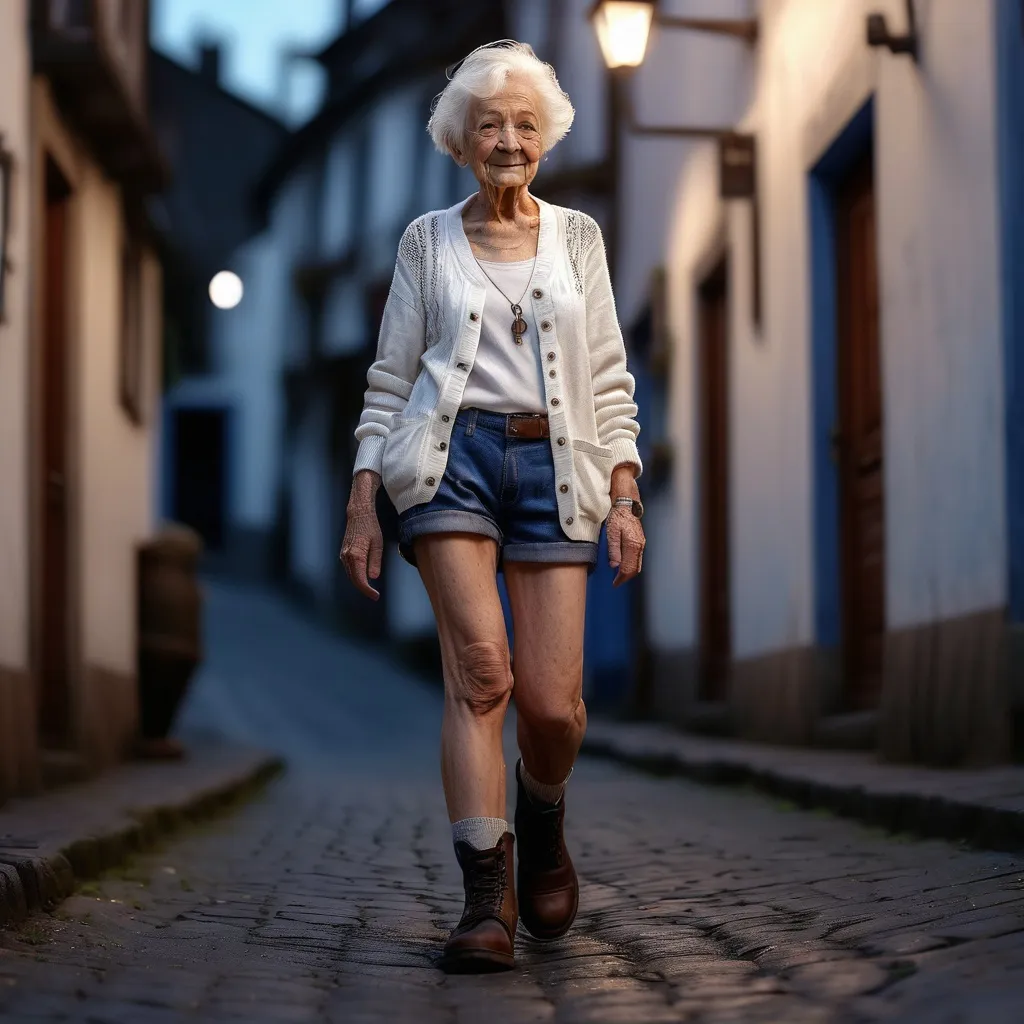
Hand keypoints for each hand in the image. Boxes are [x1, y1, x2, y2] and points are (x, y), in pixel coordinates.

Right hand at [340, 471, 383, 599]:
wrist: (358, 515)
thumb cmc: (371, 528)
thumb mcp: (378, 545)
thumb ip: (375, 562)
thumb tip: (373, 577)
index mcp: (356, 555)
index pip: (360, 579)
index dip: (367, 590)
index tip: (375, 596)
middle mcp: (347, 557)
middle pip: (354, 579)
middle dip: (364, 589)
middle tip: (375, 595)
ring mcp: (343, 556)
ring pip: (351, 575)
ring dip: (359, 583)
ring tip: (371, 590)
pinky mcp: (343, 554)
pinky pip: (350, 569)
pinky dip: (356, 576)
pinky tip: (363, 578)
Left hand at [607, 503, 644, 586]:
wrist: (626, 505)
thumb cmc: (618, 517)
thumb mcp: (612, 533)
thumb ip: (613, 550)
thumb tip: (614, 565)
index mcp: (633, 545)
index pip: (628, 568)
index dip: (621, 578)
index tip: (615, 583)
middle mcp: (639, 546)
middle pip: (635, 569)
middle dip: (626, 577)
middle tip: (617, 582)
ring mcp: (641, 544)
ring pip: (637, 564)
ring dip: (629, 572)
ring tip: (619, 576)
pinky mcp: (640, 542)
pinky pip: (637, 558)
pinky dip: (631, 565)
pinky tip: (624, 565)